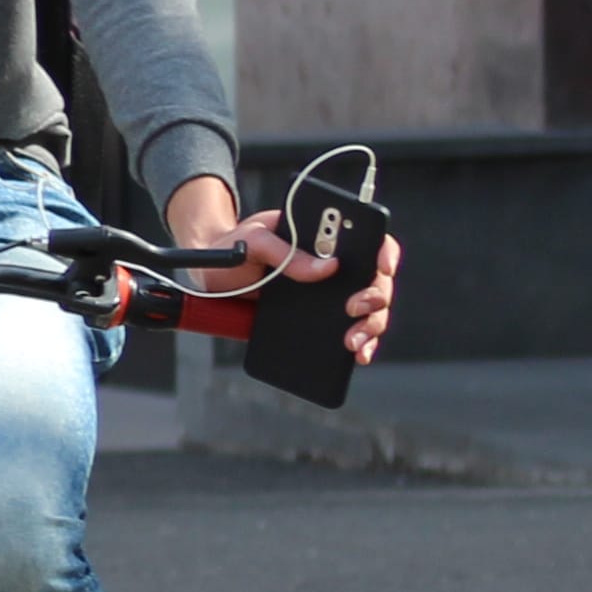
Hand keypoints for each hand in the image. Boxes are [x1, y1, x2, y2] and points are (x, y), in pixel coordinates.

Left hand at [167, 177, 401, 367]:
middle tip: (355, 308)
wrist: (208, 275)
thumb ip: (285, 252)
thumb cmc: (233, 248)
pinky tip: (355, 354)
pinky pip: (347, 331)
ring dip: (371, 326)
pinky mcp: (318, 319)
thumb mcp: (253, 241)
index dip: (383, 251)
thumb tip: (326, 268)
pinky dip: (358, 344)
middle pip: (375, 280)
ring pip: (369, 310)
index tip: (381, 266)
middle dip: (375, 297)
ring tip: (352, 341)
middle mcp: (336, 266)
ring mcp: (329, 295)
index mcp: (324, 237)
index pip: (369, 239)